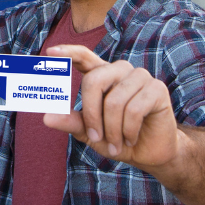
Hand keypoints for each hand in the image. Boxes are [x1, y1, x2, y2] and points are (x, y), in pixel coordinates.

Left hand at [42, 45, 182, 170]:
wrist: (148, 153)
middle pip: (94, 81)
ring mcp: (140, 77)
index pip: (84, 56)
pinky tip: (131, 139)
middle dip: (91, 115)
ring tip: (116, 143)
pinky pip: (134, 110)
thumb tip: (46, 117)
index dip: (68, 52)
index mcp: (102, 75)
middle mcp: (121, 70)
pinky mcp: (157, 89)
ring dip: (112, 130)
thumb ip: (71, 122)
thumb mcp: (89, 133)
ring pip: (114, 101)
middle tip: (96, 138)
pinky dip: (128, 131)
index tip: (50, 51)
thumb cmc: (117, 138)